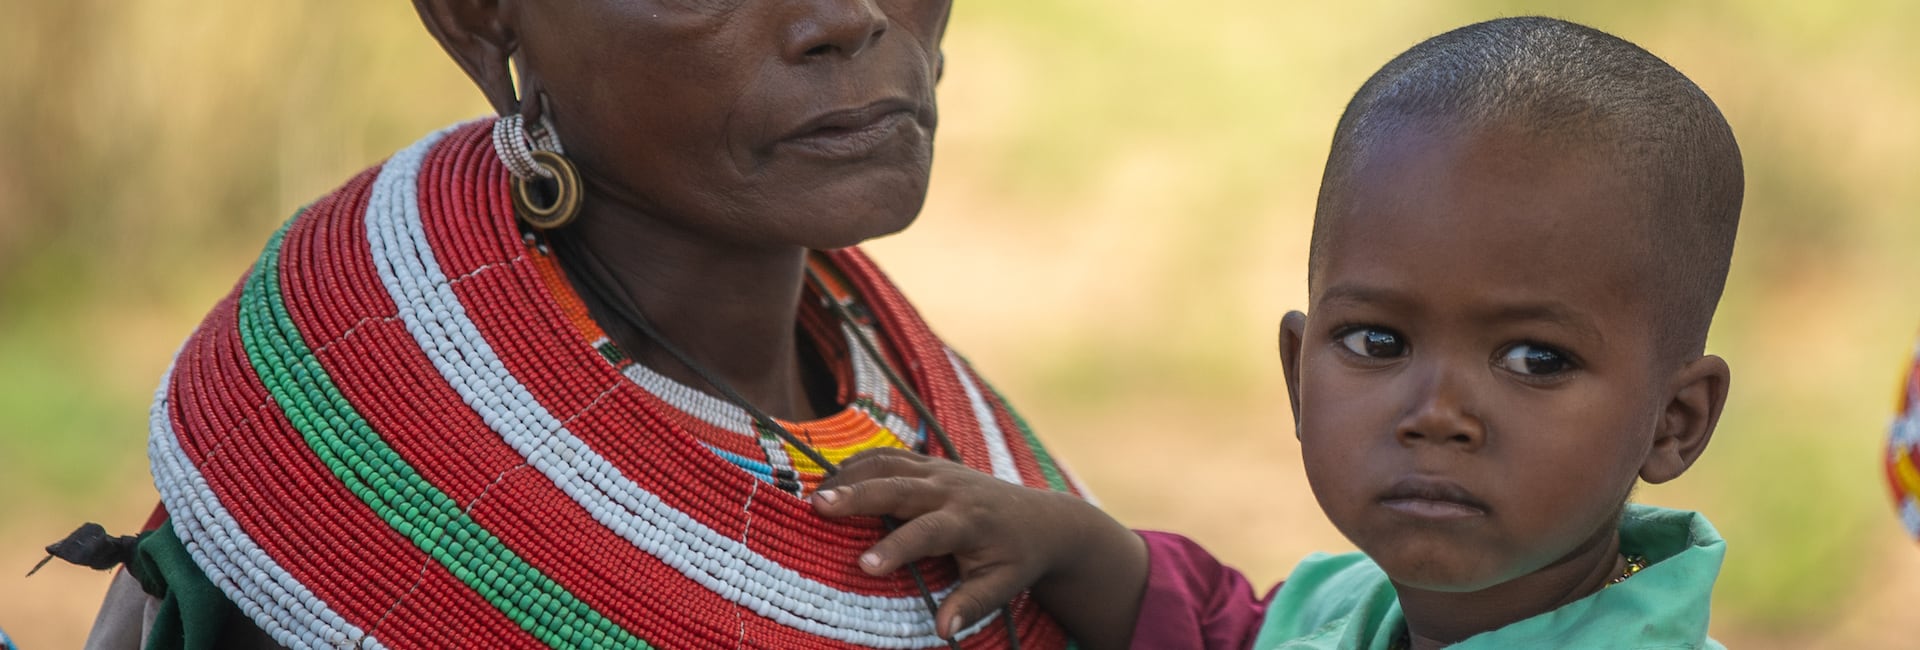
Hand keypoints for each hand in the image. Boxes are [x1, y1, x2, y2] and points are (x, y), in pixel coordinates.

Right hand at [811, 448, 1146, 647]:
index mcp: (969, 522)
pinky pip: (890, 456)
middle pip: (899, 486)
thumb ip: (971, 605)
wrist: (1042, 519)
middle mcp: (952, 490)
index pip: (928, 533)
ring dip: (850, 473)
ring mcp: (940, 470)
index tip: (864, 565)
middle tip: (818, 504)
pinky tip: (832, 477)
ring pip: (889, 462)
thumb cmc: (1017, 558)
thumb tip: (942, 630)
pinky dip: (859, 462)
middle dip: (858, 494)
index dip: (896, 548)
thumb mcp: (1002, 585)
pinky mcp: (931, 463)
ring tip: (813, 492)